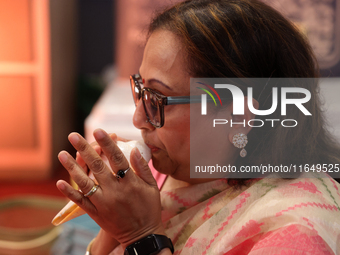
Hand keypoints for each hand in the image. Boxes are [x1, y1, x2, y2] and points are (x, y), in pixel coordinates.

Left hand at [56, 129, 164, 247]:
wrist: (142, 236)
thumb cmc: (150, 209)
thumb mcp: (152, 187)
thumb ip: (143, 168)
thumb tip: (134, 149)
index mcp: (130, 183)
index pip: (117, 158)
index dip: (107, 144)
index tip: (98, 131)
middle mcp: (115, 191)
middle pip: (97, 166)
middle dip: (84, 149)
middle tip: (73, 136)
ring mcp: (104, 203)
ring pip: (85, 182)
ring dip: (72, 167)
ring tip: (61, 153)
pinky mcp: (96, 213)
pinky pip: (81, 201)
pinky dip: (69, 192)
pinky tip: (60, 182)